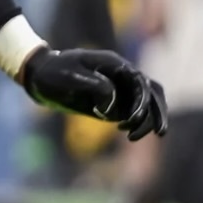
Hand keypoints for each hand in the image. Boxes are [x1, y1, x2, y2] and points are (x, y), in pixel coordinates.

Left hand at [21, 47, 168, 140]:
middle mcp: (122, 75)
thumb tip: (112, 100)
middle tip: (161, 133)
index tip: (132, 119)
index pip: (139, 81)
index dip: (142, 100)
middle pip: (153, 91)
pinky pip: (134, 112)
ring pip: (148, 103)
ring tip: (133, 137)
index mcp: (114, 64)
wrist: (40, 75)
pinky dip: (137, 122)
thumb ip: (92, 84)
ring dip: (149, 119)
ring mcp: (120, 88)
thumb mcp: (68, 76)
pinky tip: (125, 132)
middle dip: (158, 112)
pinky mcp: (115, 101)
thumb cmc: (52, 72)